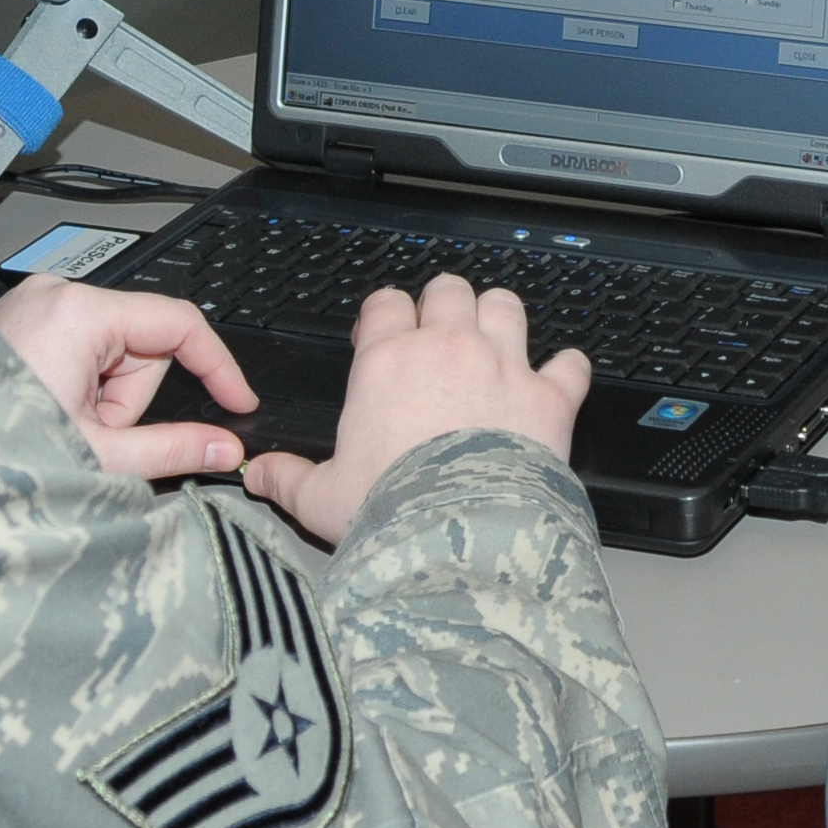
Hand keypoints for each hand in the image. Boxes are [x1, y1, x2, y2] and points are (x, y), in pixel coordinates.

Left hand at [0, 282, 259, 483]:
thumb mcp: (97, 454)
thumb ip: (171, 449)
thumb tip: (223, 447)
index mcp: (79, 313)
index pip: (179, 324)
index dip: (217, 366)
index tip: (238, 402)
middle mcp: (55, 296)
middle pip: (139, 347)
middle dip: (125, 400)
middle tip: (88, 435)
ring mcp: (32, 307)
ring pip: (107, 355)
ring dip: (96, 400)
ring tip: (55, 429)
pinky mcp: (17, 324)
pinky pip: (75, 354)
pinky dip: (72, 391)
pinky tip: (41, 417)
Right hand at [245, 272, 593, 545]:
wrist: (457, 536)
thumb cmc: (390, 514)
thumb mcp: (321, 498)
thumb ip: (287, 478)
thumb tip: (257, 474)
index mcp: (387, 362)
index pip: (385, 305)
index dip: (385, 315)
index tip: (385, 335)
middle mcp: (447, 349)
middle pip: (448, 290)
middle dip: (445, 304)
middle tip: (442, 331)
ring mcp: (502, 365)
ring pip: (506, 305)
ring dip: (501, 317)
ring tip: (496, 340)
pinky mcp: (549, 396)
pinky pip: (571, 362)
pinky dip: (567, 370)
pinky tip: (560, 380)